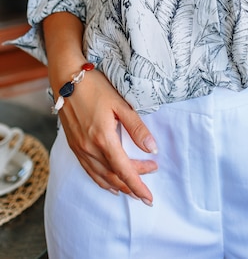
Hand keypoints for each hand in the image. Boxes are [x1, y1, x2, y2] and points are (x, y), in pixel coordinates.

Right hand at [56, 69, 157, 205]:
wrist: (66, 79)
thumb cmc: (95, 87)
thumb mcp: (120, 104)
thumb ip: (136, 128)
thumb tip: (152, 148)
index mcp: (103, 139)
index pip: (124, 171)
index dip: (138, 185)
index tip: (150, 197)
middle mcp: (89, 148)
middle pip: (114, 176)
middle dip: (132, 185)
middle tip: (149, 186)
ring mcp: (79, 149)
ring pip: (101, 177)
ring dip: (118, 186)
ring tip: (133, 191)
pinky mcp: (74, 146)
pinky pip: (89, 171)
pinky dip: (102, 181)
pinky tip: (110, 184)